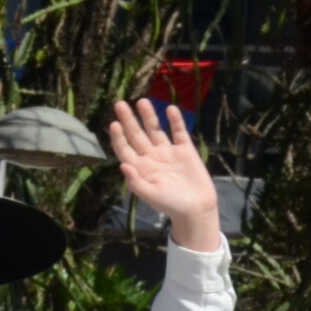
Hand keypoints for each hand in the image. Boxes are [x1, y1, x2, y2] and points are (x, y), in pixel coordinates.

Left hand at [107, 99, 220, 252]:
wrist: (196, 208)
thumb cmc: (170, 204)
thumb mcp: (150, 195)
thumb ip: (136, 182)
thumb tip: (122, 165)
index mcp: (140, 167)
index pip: (125, 148)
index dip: (118, 137)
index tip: (114, 123)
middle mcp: (151, 156)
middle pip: (137, 134)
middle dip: (128, 120)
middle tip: (119, 104)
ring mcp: (168, 152)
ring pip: (155, 130)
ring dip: (148, 116)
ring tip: (142, 101)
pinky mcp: (185, 150)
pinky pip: (179, 132)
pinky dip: (175, 121)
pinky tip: (170, 109)